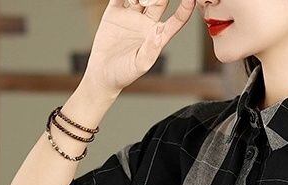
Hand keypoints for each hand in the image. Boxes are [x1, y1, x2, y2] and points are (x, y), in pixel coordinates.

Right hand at [81, 0, 196, 96]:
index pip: (176, 20)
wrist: (102, 74)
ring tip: (136, 2)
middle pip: (160, 1)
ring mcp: (132, 16)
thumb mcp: (140, 65)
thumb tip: (160, 31)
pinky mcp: (115, 12)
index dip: (185, 8)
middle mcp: (147, 23)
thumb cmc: (124, 74)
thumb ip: (151, 49)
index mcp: (158, 36)